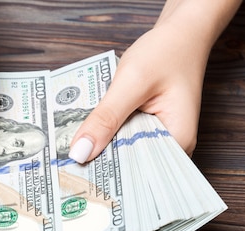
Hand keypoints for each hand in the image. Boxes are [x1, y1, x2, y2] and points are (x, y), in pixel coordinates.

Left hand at [68, 0, 241, 162]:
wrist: (181, 32)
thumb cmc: (167, 51)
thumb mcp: (131, 83)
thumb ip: (106, 118)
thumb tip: (79, 152)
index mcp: (177, 142)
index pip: (137, 174)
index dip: (106, 179)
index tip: (75, 184)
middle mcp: (171, 147)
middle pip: (129, 167)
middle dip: (99, 166)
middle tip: (63, 174)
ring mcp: (159, 138)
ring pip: (123, 153)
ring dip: (101, 151)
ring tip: (69, 159)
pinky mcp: (147, 129)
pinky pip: (124, 139)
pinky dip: (107, 136)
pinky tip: (86, 137)